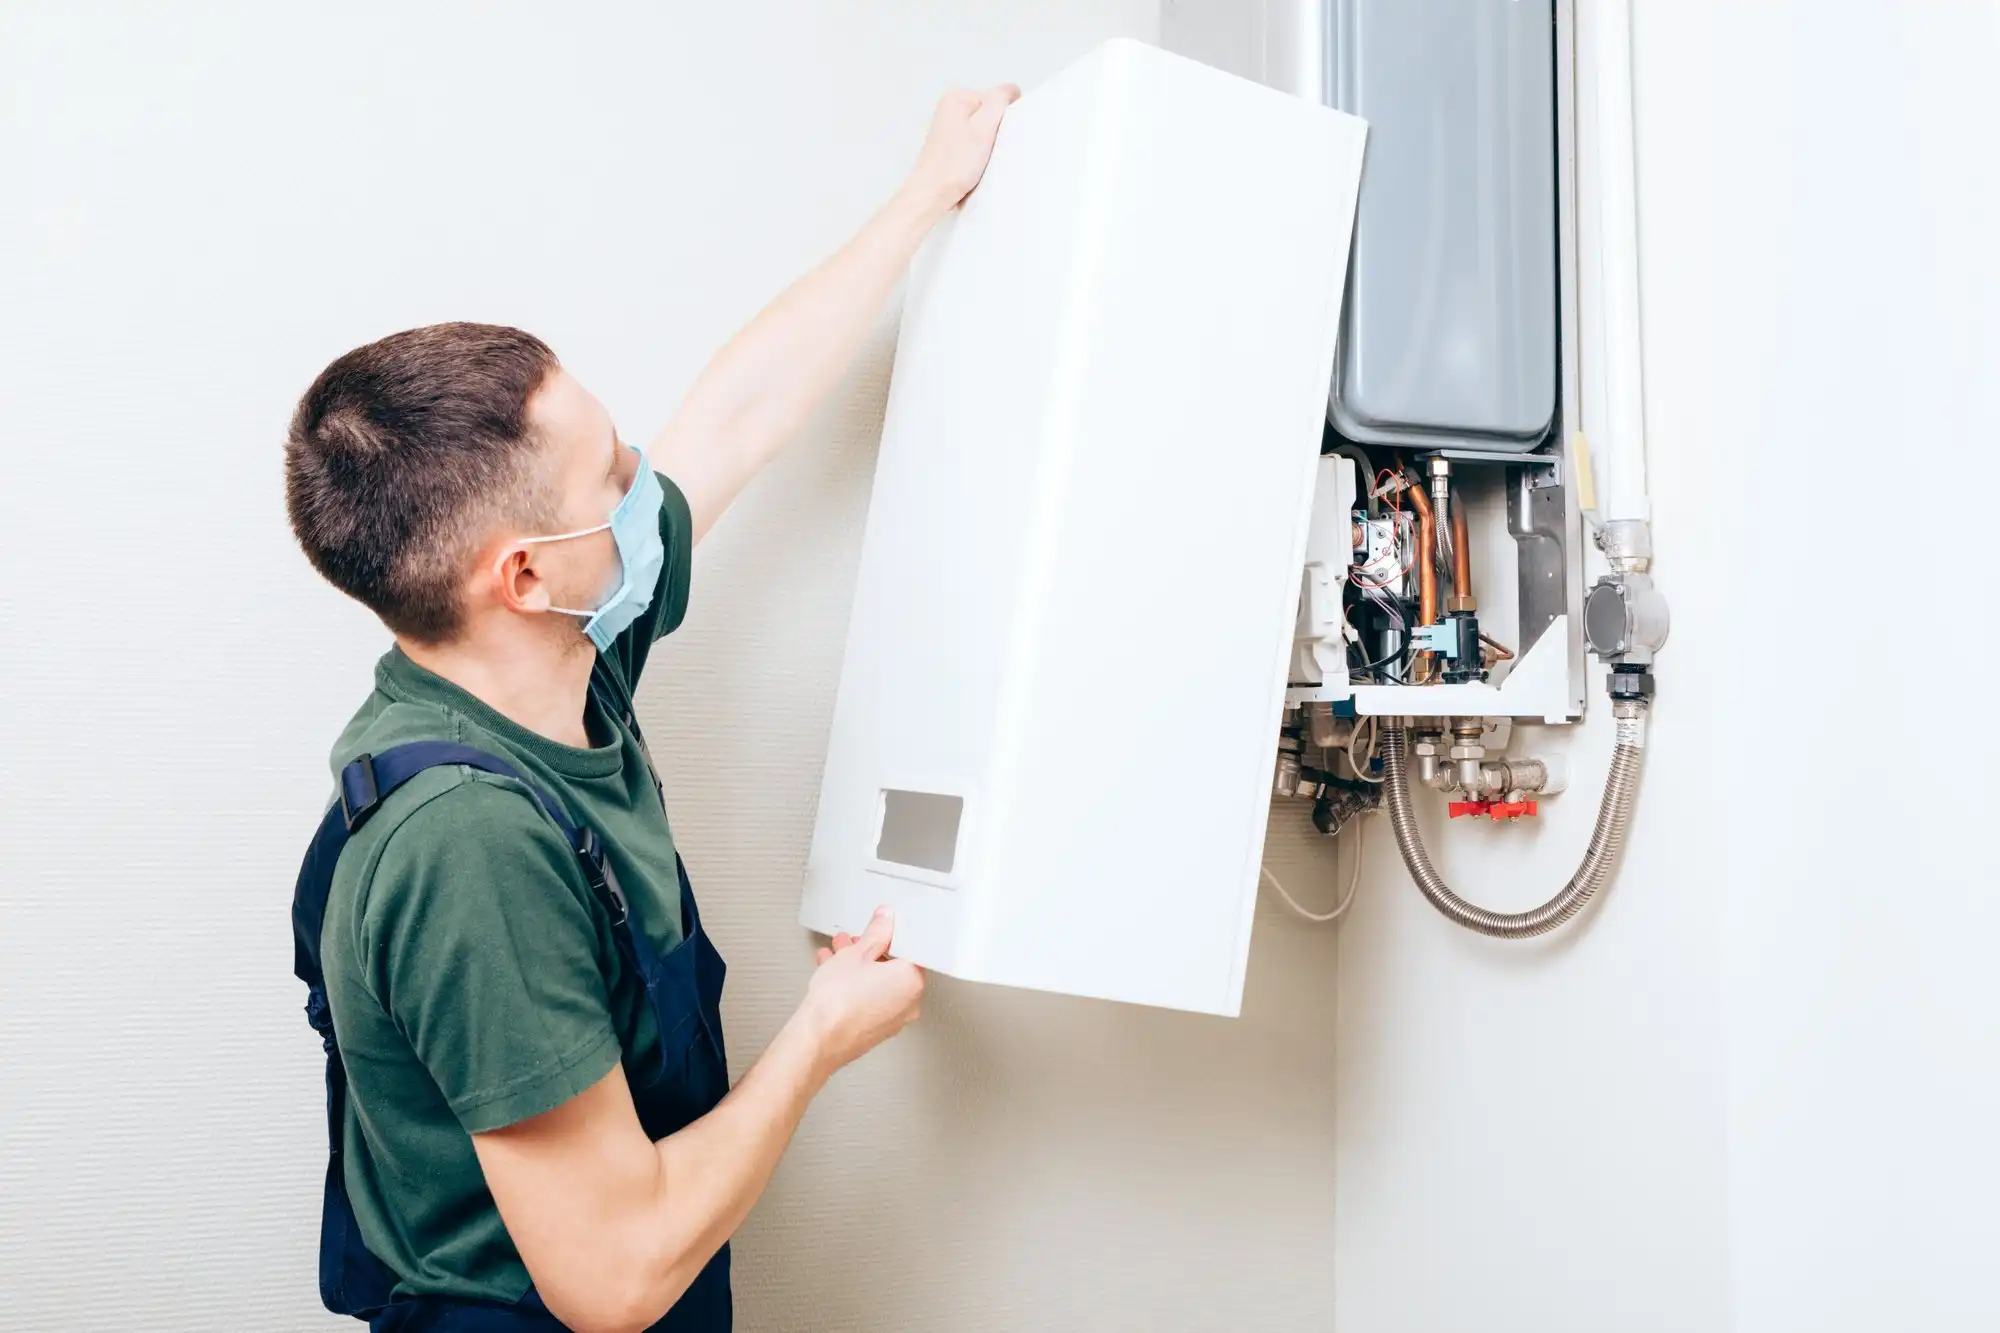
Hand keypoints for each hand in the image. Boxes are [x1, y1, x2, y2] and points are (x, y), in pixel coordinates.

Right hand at [796, 908, 924, 1075]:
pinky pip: (871, 1001)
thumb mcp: (857, 953)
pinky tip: (834, 977)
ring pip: (879, 985)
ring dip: (859, 968)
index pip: (909, 949)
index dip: (889, 935)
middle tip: (852, 943)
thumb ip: (876, 932)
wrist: (818, 1039)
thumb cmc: (838, 1003)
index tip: (877, 929)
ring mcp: (892, 1020)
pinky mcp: (875, 1031)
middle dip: (870, 952)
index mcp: (913, 981)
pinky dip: (856, 988)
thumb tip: (885, 921)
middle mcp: (909, 1003)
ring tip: (837, 957)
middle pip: (893, 968)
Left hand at [908, 84, 1020, 212]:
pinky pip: (974, 143)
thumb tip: (1011, 90)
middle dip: (995, 131)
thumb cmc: (955, 163)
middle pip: (989, 114)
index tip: (997, 136)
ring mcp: (948, 127)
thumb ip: (999, 101)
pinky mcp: (949, 145)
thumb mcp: (984, 126)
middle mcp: (949, 108)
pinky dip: (978, 154)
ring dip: (988, 145)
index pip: (997, 99)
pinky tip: (974, 165)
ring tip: (980, 159)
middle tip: (989, 149)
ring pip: (983, 130)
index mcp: (957, 97)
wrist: (932, 193)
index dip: (1004, 118)